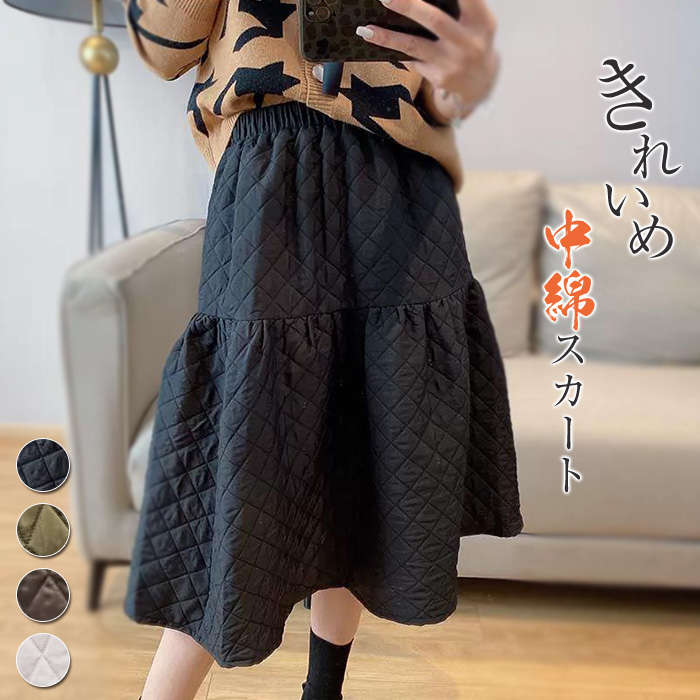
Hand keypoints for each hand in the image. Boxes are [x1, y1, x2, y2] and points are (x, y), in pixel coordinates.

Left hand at [354, 0, 500, 120]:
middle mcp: (468, 43)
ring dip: (388, 37)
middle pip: (435, 20)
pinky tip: (374, 41)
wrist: (479, 82)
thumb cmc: (471, 38)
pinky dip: (392, 49)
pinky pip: (410, 60)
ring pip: (414, 46)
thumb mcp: (475, 19)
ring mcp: (452, 63)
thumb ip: (458, 5)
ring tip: (365, 29)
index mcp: (481, 21)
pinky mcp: (438, 77)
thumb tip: (412, 0)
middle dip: (408, 6)